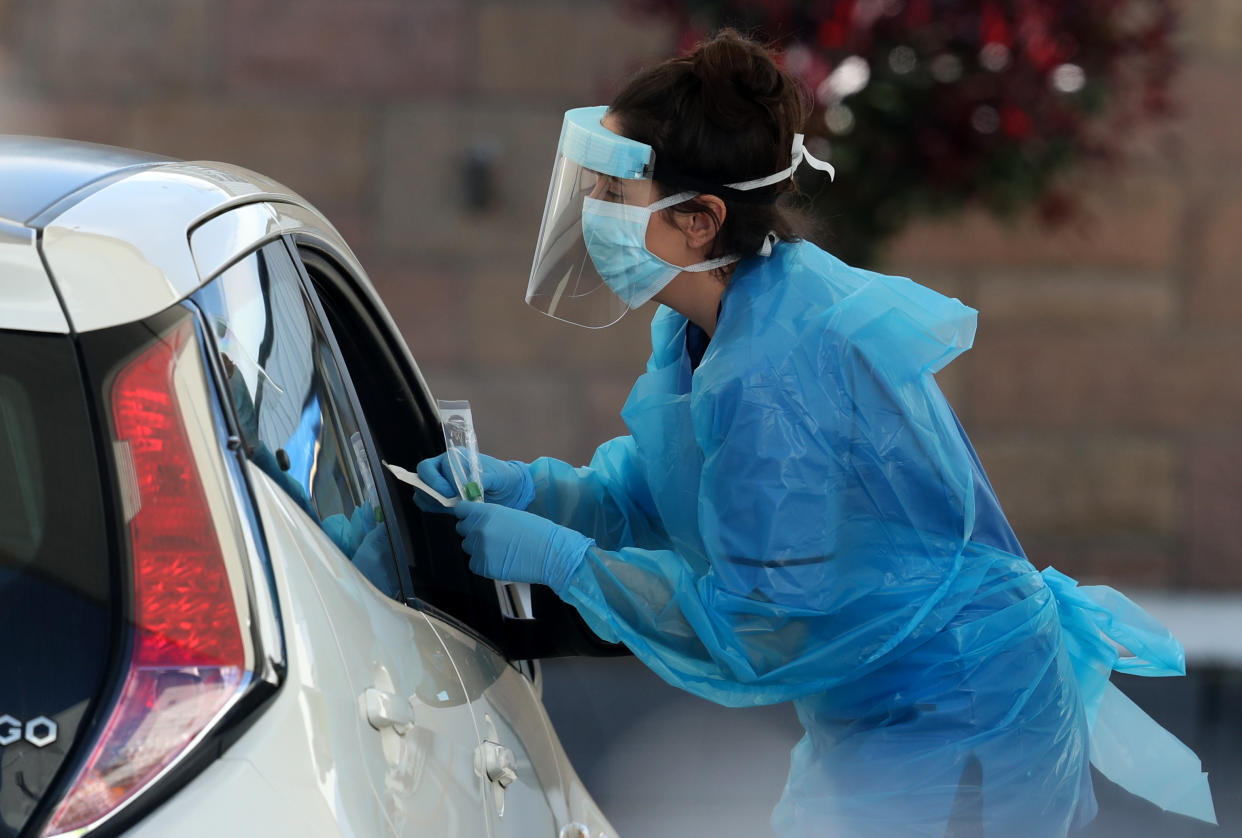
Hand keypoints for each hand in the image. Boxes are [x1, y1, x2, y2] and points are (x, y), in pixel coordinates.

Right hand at [415, 452, 533, 511]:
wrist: (507, 490)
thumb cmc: (503, 478)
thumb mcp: (498, 477)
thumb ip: (483, 480)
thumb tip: (469, 486)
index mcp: (457, 456)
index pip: (441, 465)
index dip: (444, 480)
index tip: (455, 493)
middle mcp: (444, 466)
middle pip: (424, 473)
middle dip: (433, 489)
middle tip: (448, 502)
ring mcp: (440, 481)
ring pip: (422, 488)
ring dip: (432, 500)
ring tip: (451, 507)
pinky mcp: (440, 496)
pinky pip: (425, 501)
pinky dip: (432, 507)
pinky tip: (448, 511)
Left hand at [453, 501, 590, 593]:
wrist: (550, 554)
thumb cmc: (538, 533)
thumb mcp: (511, 515)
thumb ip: (491, 517)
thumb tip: (478, 520)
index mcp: (486, 512)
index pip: (460, 510)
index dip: (466, 515)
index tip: (471, 518)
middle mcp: (478, 529)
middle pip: (462, 530)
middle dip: (473, 532)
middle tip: (491, 537)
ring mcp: (479, 549)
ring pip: (468, 547)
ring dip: (479, 549)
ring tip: (499, 550)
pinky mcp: (482, 567)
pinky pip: (474, 564)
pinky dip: (484, 564)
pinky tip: (500, 561)